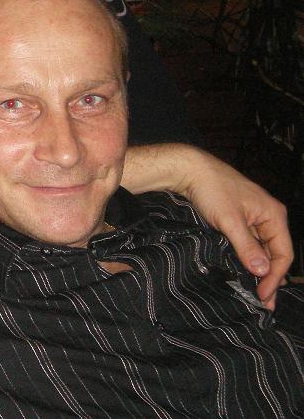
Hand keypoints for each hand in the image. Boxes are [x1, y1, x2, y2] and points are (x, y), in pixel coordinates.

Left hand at [122, 144, 291, 309]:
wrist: (189, 170)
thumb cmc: (212, 189)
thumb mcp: (229, 221)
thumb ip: (247, 247)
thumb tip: (263, 271)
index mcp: (274, 215)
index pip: (283, 253)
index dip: (275, 277)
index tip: (262, 295)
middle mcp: (268, 217)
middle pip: (274, 253)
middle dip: (269, 278)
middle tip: (261, 302)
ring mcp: (253, 218)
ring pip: (261, 250)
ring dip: (257, 270)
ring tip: (253, 292)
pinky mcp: (238, 219)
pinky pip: (248, 243)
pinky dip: (246, 259)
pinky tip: (241, 272)